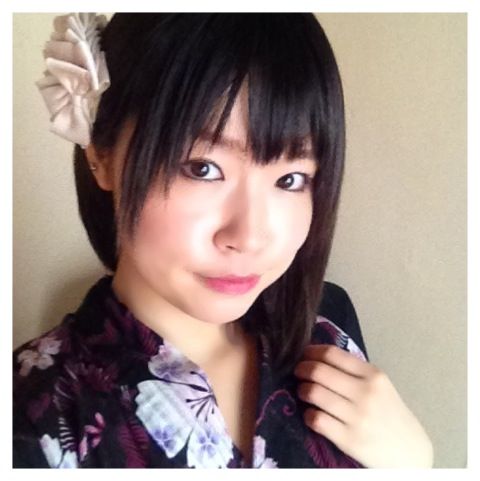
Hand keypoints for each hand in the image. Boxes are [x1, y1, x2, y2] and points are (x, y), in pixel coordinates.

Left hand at [294, 344, 433, 467]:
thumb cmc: (389, 413)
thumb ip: (353, 370)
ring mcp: (357, 417)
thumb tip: (316, 356)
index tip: (303, 354)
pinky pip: (316, 419)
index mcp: (373, 375)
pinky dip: (308, 415)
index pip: (332, 354)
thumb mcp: (379, 385)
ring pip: (314, 393)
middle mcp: (366, 393)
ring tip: (304, 392)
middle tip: (298, 372)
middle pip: (318, 371)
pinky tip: (312, 414)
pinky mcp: (349, 440)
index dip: (311, 352)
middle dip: (302, 369)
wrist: (410, 451)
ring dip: (303, 390)